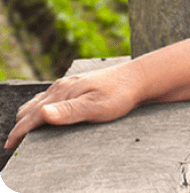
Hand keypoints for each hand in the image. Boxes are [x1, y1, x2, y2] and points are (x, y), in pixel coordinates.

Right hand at [4, 63, 143, 150]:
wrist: (139, 78)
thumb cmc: (120, 94)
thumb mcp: (96, 107)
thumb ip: (69, 111)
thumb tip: (41, 113)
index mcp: (63, 92)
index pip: (33, 115)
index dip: (19, 132)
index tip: (9, 147)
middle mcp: (62, 86)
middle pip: (31, 108)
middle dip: (20, 125)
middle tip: (13, 144)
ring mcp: (69, 84)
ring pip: (39, 101)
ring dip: (29, 115)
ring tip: (23, 130)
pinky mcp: (77, 85)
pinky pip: (51, 97)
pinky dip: (41, 108)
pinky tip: (46, 113)